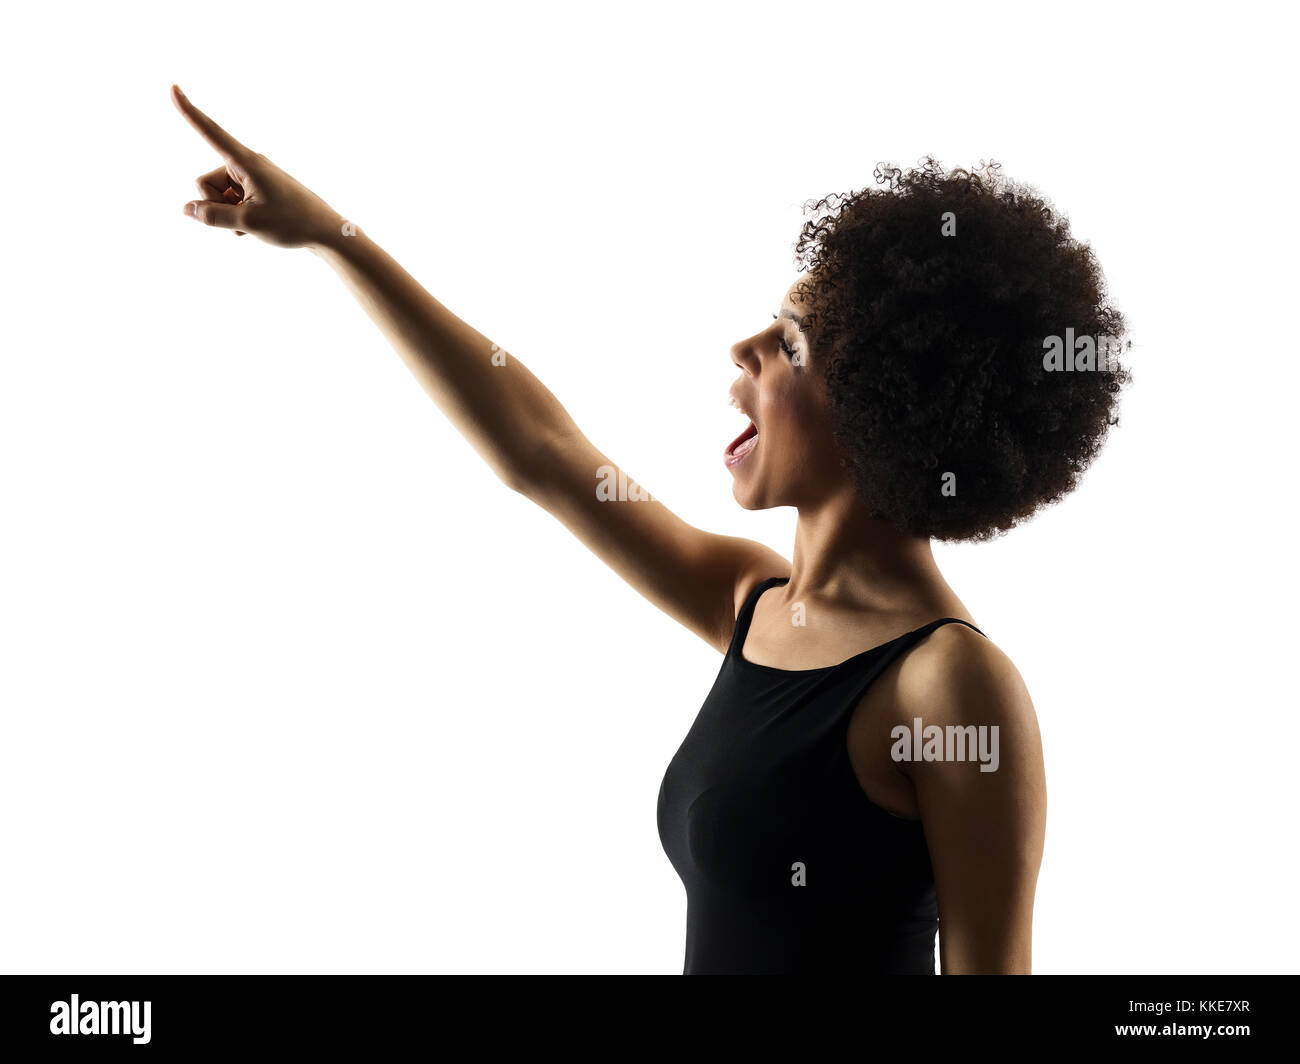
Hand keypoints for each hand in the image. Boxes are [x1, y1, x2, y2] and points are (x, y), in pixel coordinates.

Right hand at [172, 84, 344, 248]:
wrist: (326, 232)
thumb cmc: (292, 223)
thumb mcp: (249, 223)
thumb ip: (213, 216)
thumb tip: (186, 209)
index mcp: (246, 161)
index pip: (211, 132)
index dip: (189, 111)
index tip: (172, 86)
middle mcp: (247, 162)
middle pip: (207, 182)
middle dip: (216, 204)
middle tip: (244, 220)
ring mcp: (252, 176)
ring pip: (219, 195)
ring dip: (228, 213)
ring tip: (255, 223)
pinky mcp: (257, 187)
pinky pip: (232, 201)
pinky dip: (238, 216)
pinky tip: (256, 225)